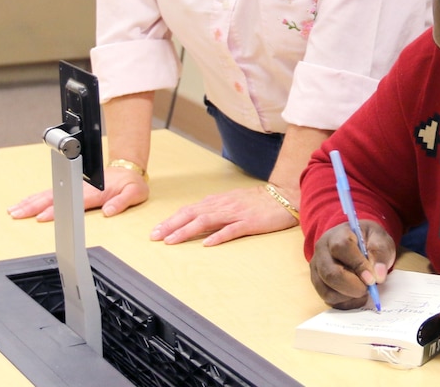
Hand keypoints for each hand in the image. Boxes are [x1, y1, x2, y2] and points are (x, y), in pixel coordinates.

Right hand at [7, 166, 148, 221]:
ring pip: (48, 193)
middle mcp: (81, 187)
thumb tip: (109, 211)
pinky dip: (35, 198)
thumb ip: (122, 202)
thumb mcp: (134, 193)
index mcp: (94, 191)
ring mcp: (74, 185)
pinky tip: (25, 204)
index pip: (72, 202)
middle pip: (54, 197)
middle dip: (33, 206)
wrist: (127, 169)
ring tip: (14, 210)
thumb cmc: (130, 183)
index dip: (56, 210)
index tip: (41, 217)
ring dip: (30, 202)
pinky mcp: (71, 186)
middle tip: (17, 214)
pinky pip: (51, 192)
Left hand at [149, 182, 299, 245]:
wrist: (284, 196)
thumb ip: (215, 209)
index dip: (171, 220)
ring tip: (172, 240)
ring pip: (206, 221)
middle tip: (155, 237)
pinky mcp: (250, 222)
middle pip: (192, 214)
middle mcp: (223, 205)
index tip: (156, 230)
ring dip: (187, 230)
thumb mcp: (233, 201)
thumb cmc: (259, 201)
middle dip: (171, 225)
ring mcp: (236, 213)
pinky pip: (232, 230)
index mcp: (218, 201)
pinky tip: (207, 244)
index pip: (189, 210)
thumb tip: (196, 217)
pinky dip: (218, 236)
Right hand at [309, 220, 395, 308]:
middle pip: (330, 273)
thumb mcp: (380, 239)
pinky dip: (345, 303)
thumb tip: (378, 276)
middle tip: (369, 289)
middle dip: (353, 287)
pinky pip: (328, 300)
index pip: (341, 248)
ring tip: (363, 290)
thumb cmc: (368, 240)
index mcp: (336, 235)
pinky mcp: (318, 284)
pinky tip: (356, 296)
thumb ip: (381, 253)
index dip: (358, 265)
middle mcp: (321, 251)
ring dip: (349, 297)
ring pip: (327, 291)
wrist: (355, 243)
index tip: (372, 278)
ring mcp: (317, 269)